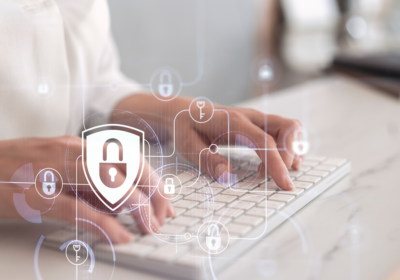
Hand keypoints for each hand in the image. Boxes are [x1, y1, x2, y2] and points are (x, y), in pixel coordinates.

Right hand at [0, 136, 173, 243]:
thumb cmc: (18, 171)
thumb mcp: (61, 171)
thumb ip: (89, 185)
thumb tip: (123, 206)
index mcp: (79, 147)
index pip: (128, 160)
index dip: (153, 181)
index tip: (165, 202)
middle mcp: (71, 152)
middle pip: (126, 167)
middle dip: (153, 192)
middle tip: (163, 217)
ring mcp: (53, 171)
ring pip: (108, 182)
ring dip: (136, 207)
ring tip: (149, 227)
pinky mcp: (34, 195)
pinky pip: (78, 209)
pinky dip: (105, 224)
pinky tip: (121, 236)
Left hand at [115, 95, 302, 190]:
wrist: (183, 112)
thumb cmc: (184, 128)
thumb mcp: (187, 146)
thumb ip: (207, 160)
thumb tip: (227, 175)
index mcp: (233, 122)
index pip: (265, 141)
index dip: (278, 163)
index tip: (285, 185)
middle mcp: (249, 117)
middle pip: (288, 128)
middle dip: (290, 155)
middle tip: (273, 177)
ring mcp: (256, 119)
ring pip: (290, 128)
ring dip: (290, 151)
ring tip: (270, 171)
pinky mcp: (257, 124)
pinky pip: (283, 131)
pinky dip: (286, 148)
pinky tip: (269, 163)